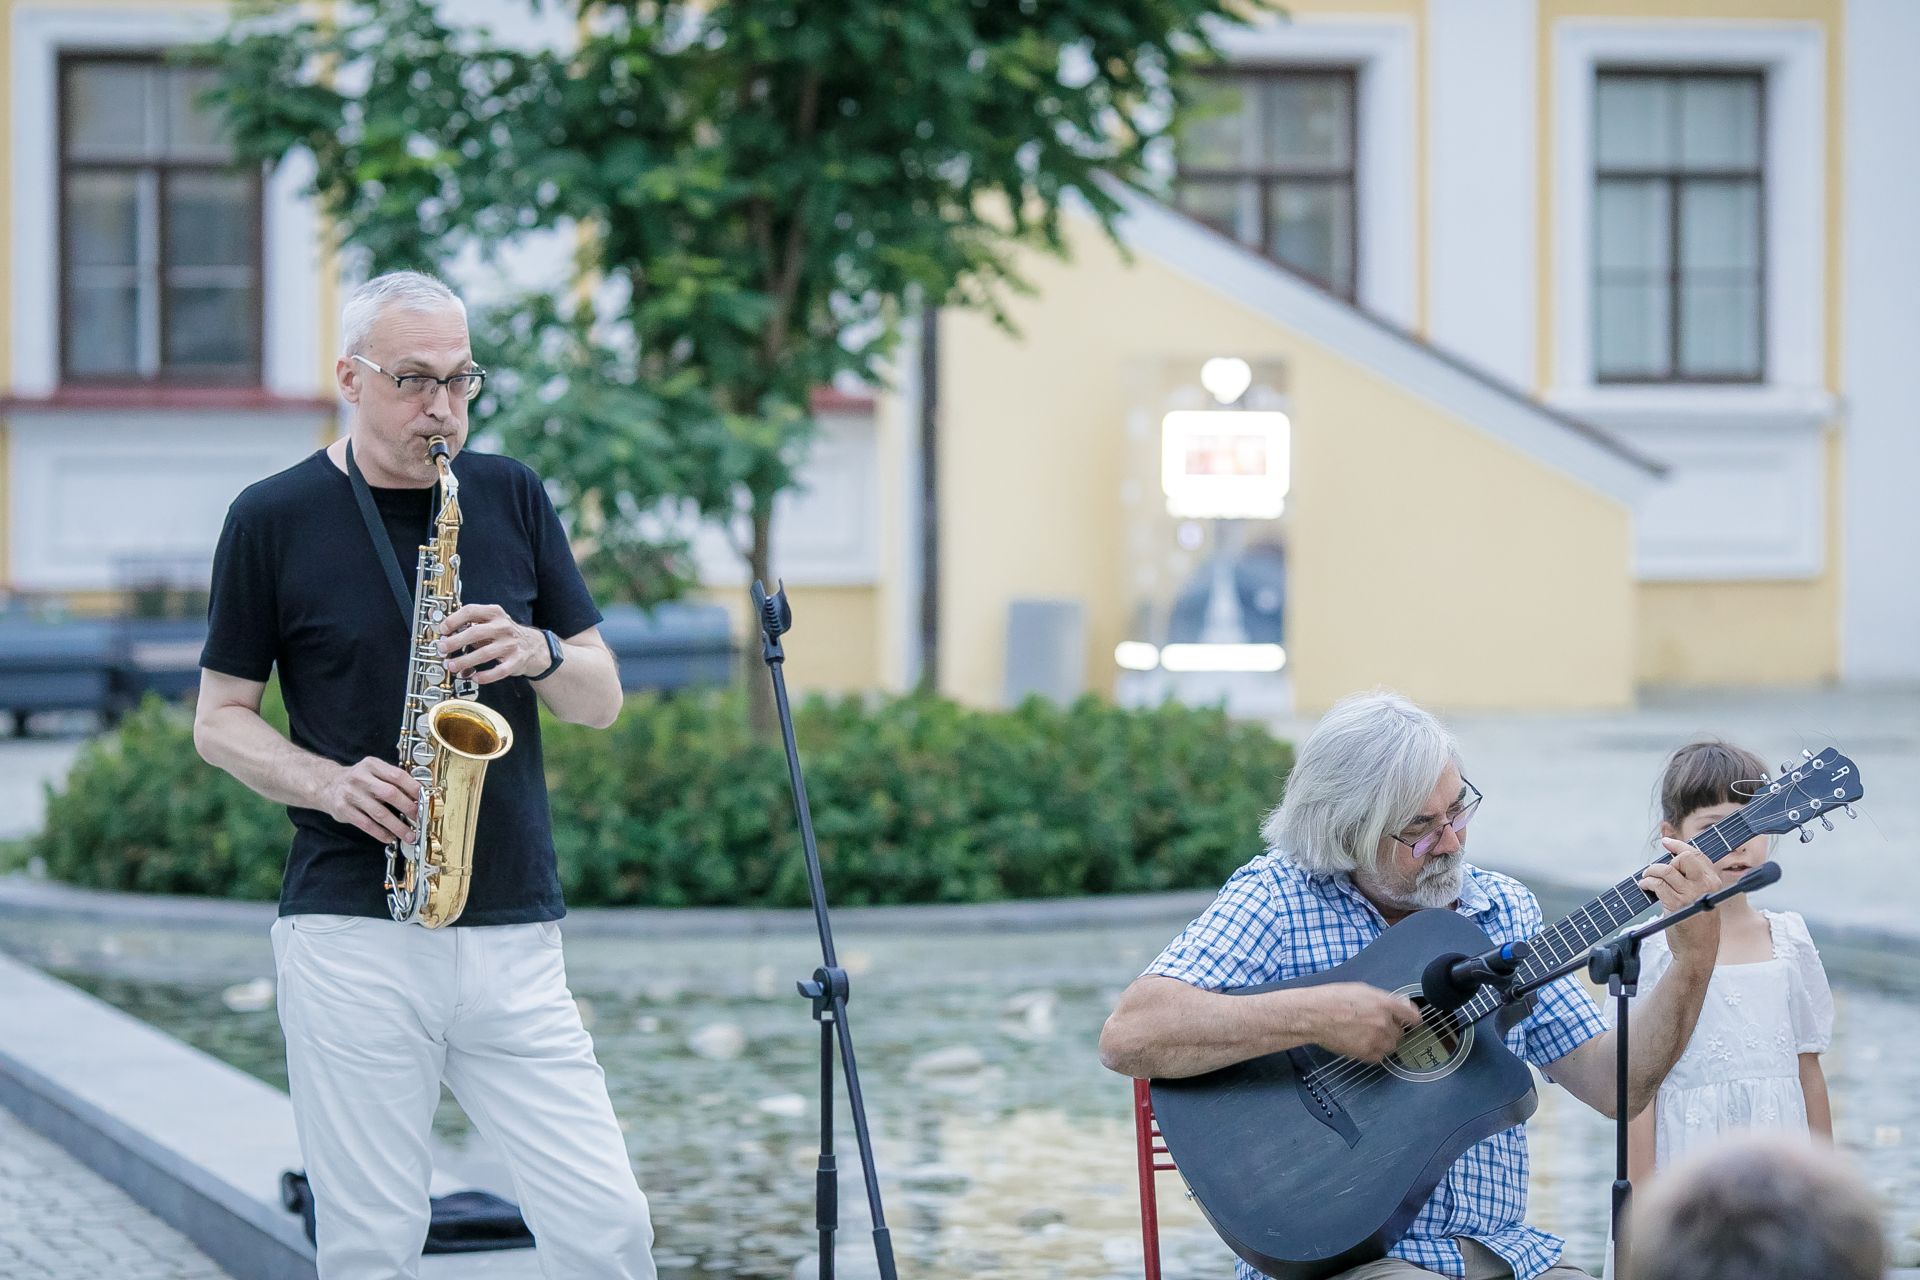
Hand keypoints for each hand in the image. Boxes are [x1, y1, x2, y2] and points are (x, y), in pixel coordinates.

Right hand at [320, 757, 421, 844]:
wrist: (327, 785)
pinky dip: (380, 833)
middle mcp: (360, 777)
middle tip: (419, 819)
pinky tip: (389, 837)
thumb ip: (392, 780)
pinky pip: (366, 824)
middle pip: (390, 794)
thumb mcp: (374, 771)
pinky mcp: (343, 809)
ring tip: (409, 835)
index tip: (425, 800)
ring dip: (397, 826)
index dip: (414, 789)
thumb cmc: (358, 780)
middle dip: (408, 808)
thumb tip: (418, 796)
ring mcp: (350, 794)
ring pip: (379, 812)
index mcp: (372, 765)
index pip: (397, 775)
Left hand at [438, 603, 546, 683]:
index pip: (471, 611)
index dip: (453, 620)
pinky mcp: (516, 661)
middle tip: (442, 649)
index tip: (442, 629)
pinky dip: (485, 676)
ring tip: (452, 666)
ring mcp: (510, 644)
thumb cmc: (503, 634)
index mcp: (494, 613)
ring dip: (465, 661)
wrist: (532, 646)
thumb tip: (444, 632)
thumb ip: (470, 624)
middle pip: (475, 633)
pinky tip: (474, 677)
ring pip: (484, 654)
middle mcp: (503, 627)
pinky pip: (499, 671)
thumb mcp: (490, 621)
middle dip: (455, 642)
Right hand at [1307, 982, 1423, 1062]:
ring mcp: (1375, 1039)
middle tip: (1375, 1024)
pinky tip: (1362, 1043)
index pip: (1412, 1016)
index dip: (1413, 1018)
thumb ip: (1382, 999)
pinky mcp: (1365, 1053)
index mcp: (1384, 1003)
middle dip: (1391, 1029)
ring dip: (1383, 1041)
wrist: (1313, 1015)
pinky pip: (1380, 1057)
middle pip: (1401, 1032)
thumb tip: (1397, 1006)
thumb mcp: (1361, 990)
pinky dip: (1374, 1052)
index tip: (1412, 1021)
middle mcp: (1384, 1022)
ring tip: (1367, 1034)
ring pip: (1391, 1046)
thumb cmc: (1332, 998)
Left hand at [1639, 841, 1721, 968]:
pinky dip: (1647, 883)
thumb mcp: (1703, 898)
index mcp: (1713, 882)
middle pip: (1682, 858)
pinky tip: (1644, 887)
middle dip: (1666, 862)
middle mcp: (1705, 886)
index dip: (1679, 846)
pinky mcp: (1676, 905)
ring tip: (1646, 879)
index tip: (1666, 843)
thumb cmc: (1698, 924)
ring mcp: (1690, 895)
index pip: (1697, 855)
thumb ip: (1694, 880)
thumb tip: (1673, 859)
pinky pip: (1657, 884)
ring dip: (1651, 872)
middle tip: (1657, 872)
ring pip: (1666, 870)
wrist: (1698, 950)